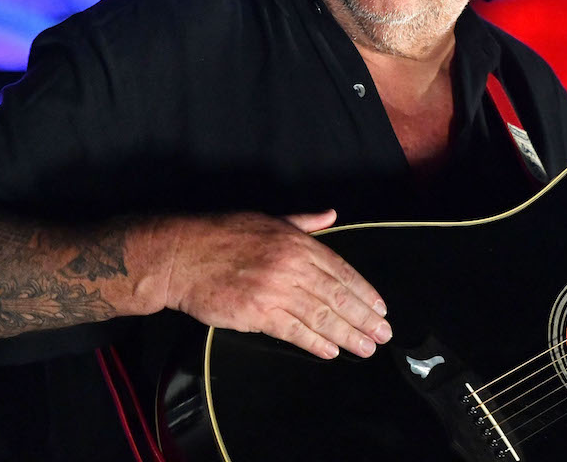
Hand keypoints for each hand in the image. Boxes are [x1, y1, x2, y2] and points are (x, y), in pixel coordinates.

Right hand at [158, 210, 390, 359]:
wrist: (183, 254)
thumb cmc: (224, 234)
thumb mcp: (270, 219)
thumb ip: (304, 221)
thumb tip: (331, 215)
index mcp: (298, 243)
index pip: (341, 270)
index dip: (364, 292)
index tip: (380, 308)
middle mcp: (292, 265)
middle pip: (337, 296)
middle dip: (364, 318)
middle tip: (382, 334)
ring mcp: (275, 290)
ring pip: (321, 315)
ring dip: (347, 334)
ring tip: (365, 347)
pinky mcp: (257, 313)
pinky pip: (293, 331)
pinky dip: (314, 342)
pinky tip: (330, 351)